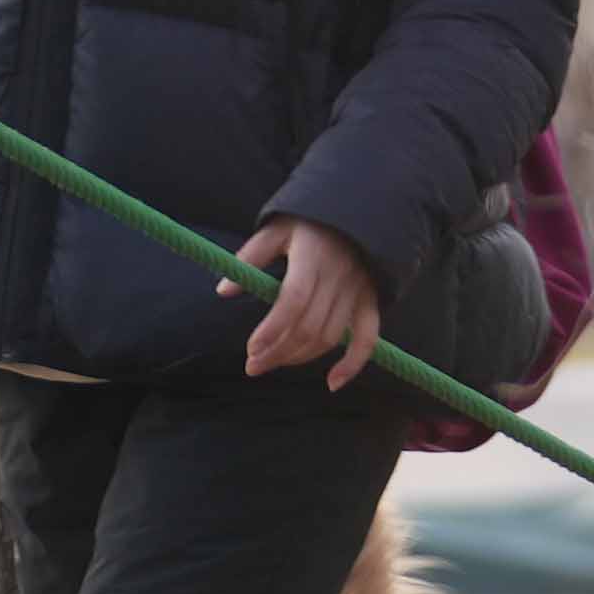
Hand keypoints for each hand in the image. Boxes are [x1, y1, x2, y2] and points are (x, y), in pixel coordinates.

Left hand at [221, 216, 383, 389]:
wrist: (358, 210)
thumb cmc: (308, 221)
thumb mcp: (276, 229)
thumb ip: (250, 257)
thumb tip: (223, 291)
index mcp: (312, 256)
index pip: (293, 300)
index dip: (272, 328)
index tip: (251, 348)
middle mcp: (338, 276)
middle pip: (308, 326)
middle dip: (278, 352)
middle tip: (252, 365)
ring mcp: (358, 291)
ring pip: (330, 337)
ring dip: (300, 358)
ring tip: (273, 363)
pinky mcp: (371, 301)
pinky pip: (367, 339)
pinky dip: (353, 364)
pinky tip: (331, 383)